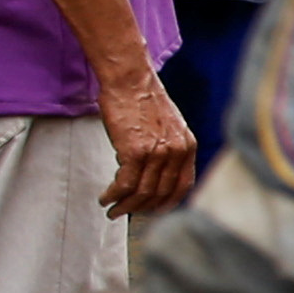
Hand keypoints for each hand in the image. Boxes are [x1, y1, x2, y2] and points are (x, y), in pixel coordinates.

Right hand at [100, 69, 200, 217]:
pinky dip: (113, 195)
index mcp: (187, 146)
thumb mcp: (169, 125)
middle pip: (160, 193)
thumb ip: (169, 147)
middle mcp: (176, 152)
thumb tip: (157, 172)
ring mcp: (157, 153)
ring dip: (125, 206)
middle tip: (126, 213)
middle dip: (141, 208)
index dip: (167, 202)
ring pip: (142, 192)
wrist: (129, 80)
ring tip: (112, 210)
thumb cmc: (142, 99)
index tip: (153, 210)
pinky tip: (105, 198)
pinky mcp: (135, 151)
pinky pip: (125, 184)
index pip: (182, 186)